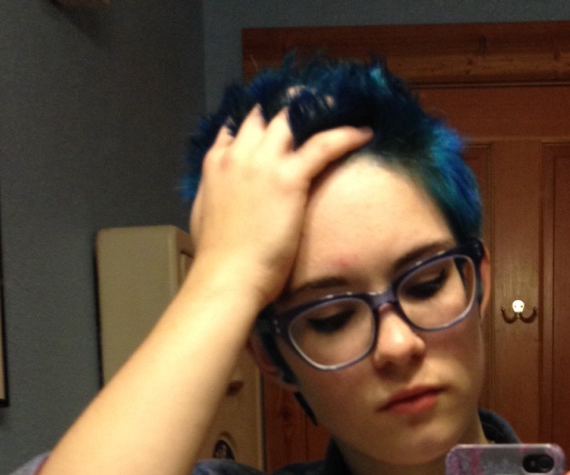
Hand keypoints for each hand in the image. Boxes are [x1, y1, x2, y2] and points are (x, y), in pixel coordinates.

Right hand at [189, 108, 371, 309]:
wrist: (227, 276)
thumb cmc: (218, 258)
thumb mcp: (205, 215)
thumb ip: (214, 193)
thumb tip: (223, 191)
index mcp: (216, 163)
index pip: (238, 127)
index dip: (258, 120)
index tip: (275, 119)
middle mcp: (239, 154)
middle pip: (265, 116)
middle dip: (287, 107)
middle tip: (310, 103)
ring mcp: (263, 163)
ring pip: (291, 120)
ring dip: (314, 110)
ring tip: (337, 105)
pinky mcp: (288, 178)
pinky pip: (322, 145)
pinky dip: (344, 134)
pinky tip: (363, 132)